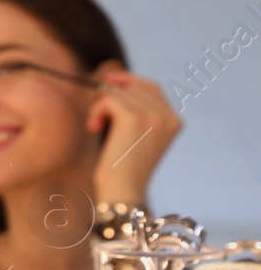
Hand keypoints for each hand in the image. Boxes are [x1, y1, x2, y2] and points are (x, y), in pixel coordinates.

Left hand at [87, 68, 181, 205]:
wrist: (123, 190)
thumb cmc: (123, 166)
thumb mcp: (135, 134)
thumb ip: (133, 108)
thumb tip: (111, 78)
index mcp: (174, 121)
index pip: (152, 87)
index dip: (129, 81)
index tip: (108, 83)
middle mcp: (169, 117)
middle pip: (134, 86)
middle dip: (111, 94)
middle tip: (98, 114)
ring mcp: (154, 116)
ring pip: (119, 92)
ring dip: (100, 106)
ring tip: (97, 126)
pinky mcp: (135, 118)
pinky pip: (108, 100)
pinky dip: (96, 111)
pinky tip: (94, 128)